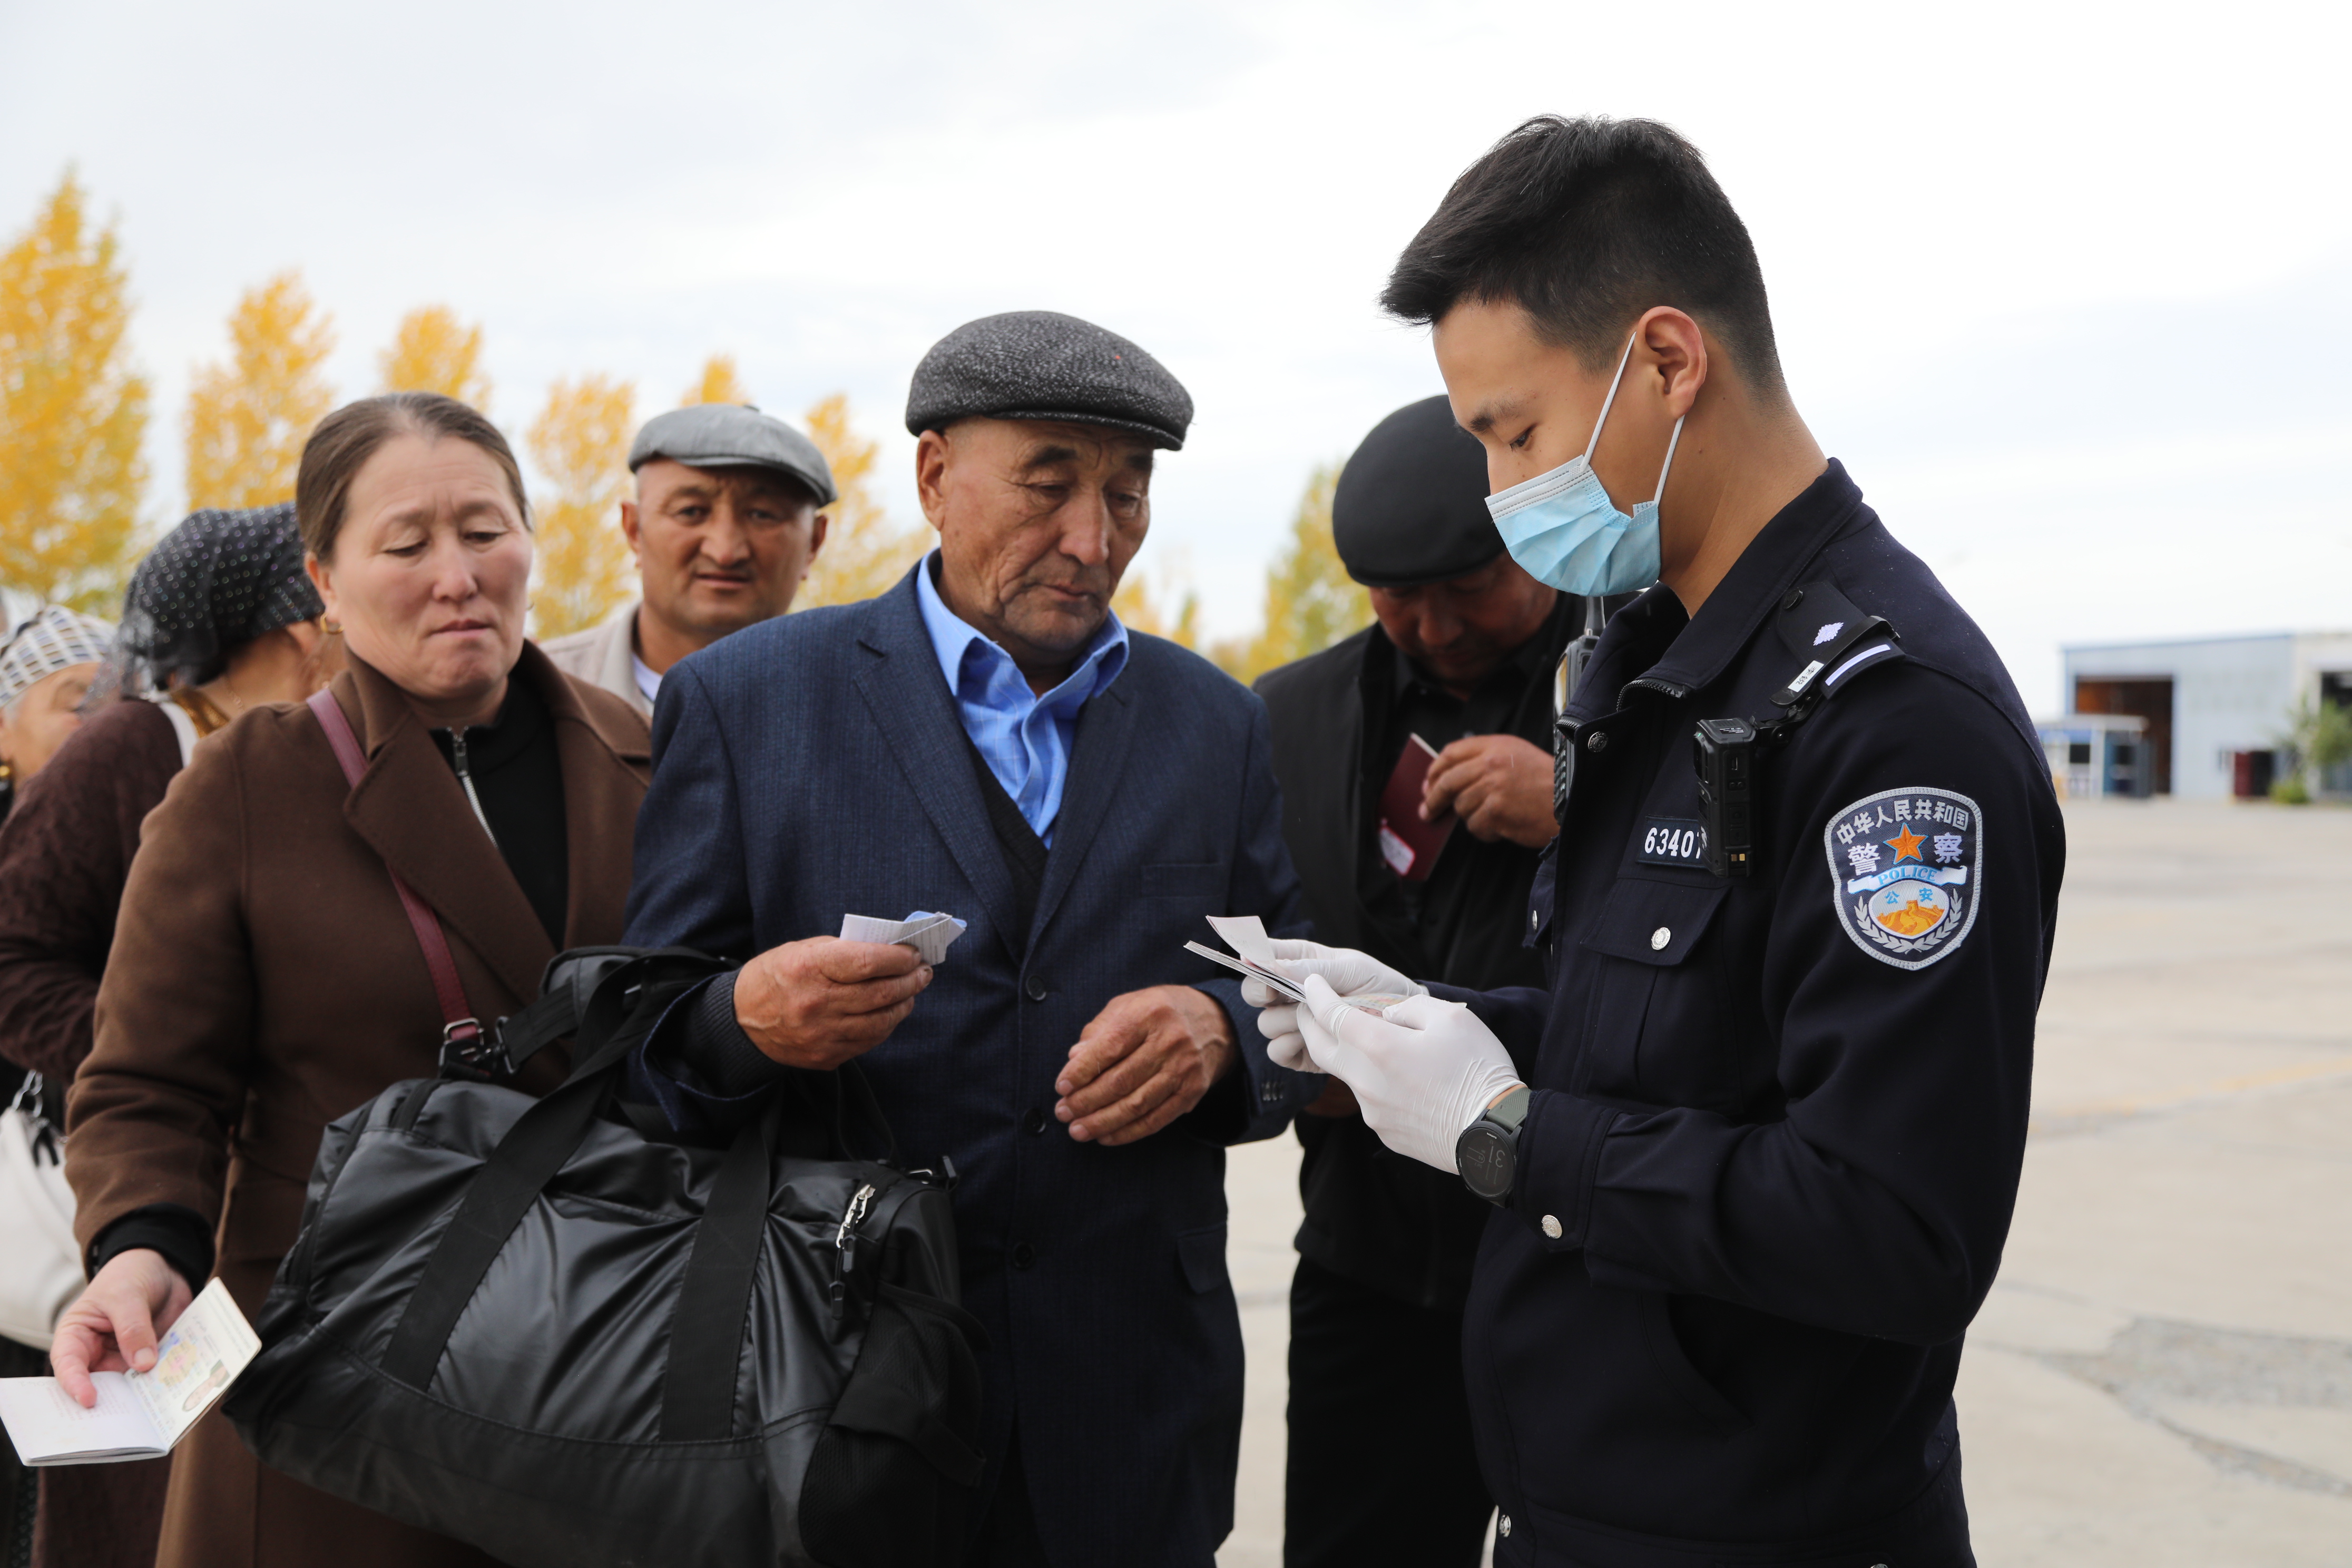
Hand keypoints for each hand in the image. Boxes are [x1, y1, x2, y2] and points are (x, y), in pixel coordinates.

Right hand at [50, 1249, 194, 1407]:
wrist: (161, 1267)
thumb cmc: (130, 1275)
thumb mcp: (127, 1295)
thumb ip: (133, 1327)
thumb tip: (144, 1364)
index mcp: (77, 1337)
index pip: (69, 1365)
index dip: (75, 1384)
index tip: (89, 1400)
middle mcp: (98, 1355)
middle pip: (100, 1385)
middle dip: (112, 1401)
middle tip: (127, 1419)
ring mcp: (125, 1360)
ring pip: (130, 1387)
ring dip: (144, 1396)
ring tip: (158, 1409)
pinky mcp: (152, 1360)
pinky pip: (157, 1376)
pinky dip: (167, 1383)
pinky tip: (181, 1391)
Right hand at [733, 937, 931, 1069]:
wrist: (742, 1021)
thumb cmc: (775, 977)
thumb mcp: (801, 950)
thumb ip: (843, 950)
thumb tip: (888, 950)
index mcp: (808, 969)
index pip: (866, 962)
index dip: (897, 958)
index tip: (913, 954)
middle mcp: (816, 1004)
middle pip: (879, 993)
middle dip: (909, 981)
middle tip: (923, 973)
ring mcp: (821, 1035)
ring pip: (880, 1021)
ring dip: (903, 1004)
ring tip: (911, 992)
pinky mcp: (825, 1057)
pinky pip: (868, 1041)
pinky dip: (885, 1026)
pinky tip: (890, 1012)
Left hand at [1056, 985, 1237, 1145]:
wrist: (1214, 1022)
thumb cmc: (1158, 1013)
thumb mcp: (1128, 1006)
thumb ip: (1099, 1030)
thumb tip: (1074, 1058)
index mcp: (1149, 1014)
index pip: (1109, 1046)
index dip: (1082, 1070)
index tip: (1061, 1086)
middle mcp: (1170, 1041)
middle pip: (1121, 1081)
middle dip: (1086, 1101)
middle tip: (1063, 1112)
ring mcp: (1183, 1069)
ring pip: (1137, 1105)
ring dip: (1103, 1122)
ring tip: (1078, 1130)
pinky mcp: (1192, 1092)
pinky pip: (1156, 1119)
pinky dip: (1128, 1132)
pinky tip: (1106, 1136)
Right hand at [1240, 940, 1425, 1070]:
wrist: (1402, 1023)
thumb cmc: (1379, 985)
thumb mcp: (1351, 969)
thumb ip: (1312, 969)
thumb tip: (1270, 963)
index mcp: (1301, 963)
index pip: (1262, 956)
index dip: (1253, 960)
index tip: (1255, 964)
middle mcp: (1291, 992)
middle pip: (1253, 993)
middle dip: (1261, 994)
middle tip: (1279, 995)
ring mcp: (1294, 1023)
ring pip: (1265, 1024)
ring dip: (1286, 1022)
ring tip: (1317, 1020)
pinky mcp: (1301, 1051)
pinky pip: (1277, 1052)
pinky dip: (1288, 1047)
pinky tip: (1311, 1041)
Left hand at [1293, 976, 1522, 1173]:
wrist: (1496, 1135)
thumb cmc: (1479, 1071)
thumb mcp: (1453, 1018)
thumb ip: (1410, 1008)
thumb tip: (1388, 1016)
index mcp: (1381, 1047)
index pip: (1330, 1016)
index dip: (1316, 996)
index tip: (1311, 984)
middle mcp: (1367, 1082)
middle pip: (1321, 1048)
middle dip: (1310, 1025)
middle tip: (1310, 1009)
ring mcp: (1373, 1112)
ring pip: (1349, 1076)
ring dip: (1350, 1056)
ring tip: (1374, 1043)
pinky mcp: (1385, 1132)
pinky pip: (1371, 1100)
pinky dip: (1375, 1083)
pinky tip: (1402, 1080)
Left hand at [1423, 734, 1555, 846]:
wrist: (1572, 800)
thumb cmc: (1547, 782)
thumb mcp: (1516, 756)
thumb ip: (1485, 760)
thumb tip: (1450, 778)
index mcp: (1495, 746)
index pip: (1451, 753)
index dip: (1435, 770)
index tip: (1429, 783)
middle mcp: (1491, 763)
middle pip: (1447, 781)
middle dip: (1433, 798)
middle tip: (1427, 810)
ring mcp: (1493, 788)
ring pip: (1461, 807)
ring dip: (1473, 816)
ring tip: (1495, 816)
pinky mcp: (1496, 811)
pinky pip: (1475, 826)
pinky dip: (1486, 831)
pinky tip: (1502, 827)